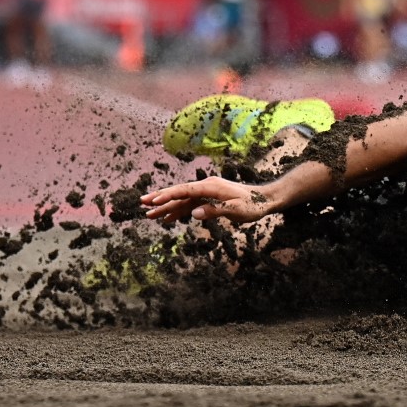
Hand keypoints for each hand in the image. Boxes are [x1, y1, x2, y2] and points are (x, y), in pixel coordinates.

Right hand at [140, 177, 271, 223]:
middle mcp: (206, 187)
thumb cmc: (252, 205)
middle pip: (179, 192)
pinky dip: (178, 212)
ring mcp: (206, 193)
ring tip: (149, 215)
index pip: (185, 190)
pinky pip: (189, 205)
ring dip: (166, 207)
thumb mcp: (237, 210)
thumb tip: (194, 214)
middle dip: (160, 198)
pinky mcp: (208, 200)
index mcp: (211, 186)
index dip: (169, 195)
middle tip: (142, 203)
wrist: (264, 200)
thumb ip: (215, 211)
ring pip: (182, 200)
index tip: (154, 201)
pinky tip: (167, 219)